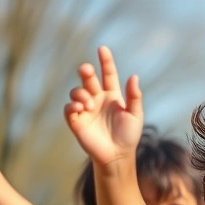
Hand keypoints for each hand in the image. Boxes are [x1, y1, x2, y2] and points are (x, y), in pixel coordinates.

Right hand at [64, 46, 143, 166]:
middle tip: (86, 70)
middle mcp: (97, 99)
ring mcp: (86, 110)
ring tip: (89, 104)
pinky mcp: (77, 122)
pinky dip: (72, 106)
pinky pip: (69, 109)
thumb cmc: (128, 136)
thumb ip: (134, 97)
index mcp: (112, 95)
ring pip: (77, 92)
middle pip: (88, 79)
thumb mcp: (136, 115)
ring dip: (81, 94)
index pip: (107, 74)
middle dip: (85, 71)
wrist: (118, 156)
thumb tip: (133, 76)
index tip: (102, 48)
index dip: (105, 61)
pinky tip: (81, 109)